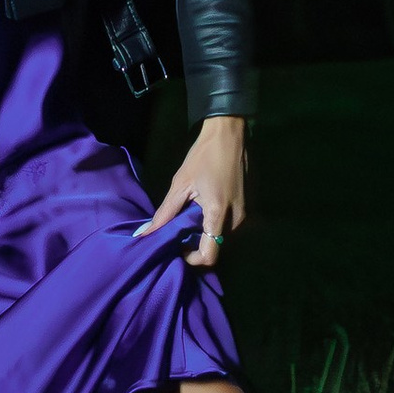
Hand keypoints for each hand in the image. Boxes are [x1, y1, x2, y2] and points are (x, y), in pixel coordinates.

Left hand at [133, 116, 247, 271]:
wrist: (230, 133)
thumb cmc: (203, 156)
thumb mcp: (181, 183)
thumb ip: (164, 213)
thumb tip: (143, 234)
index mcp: (219, 214)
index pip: (209, 255)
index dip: (192, 259)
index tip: (179, 248)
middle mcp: (237, 219)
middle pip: (216, 245)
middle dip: (198, 243)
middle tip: (181, 229)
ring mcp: (247, 212)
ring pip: (224, 235)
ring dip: (208, 231)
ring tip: (193, 214)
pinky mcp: (250, 206)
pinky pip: (232, 223)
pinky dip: (218, 221)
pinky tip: (207, 204)